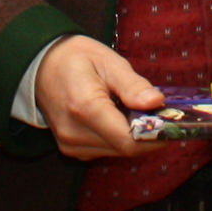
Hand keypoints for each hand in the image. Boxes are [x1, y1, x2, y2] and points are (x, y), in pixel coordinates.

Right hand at [35, 36, 161, 159]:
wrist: (39, 66)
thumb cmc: (75, 58)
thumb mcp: (107, 60)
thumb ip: (132, 85)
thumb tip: (156, 103)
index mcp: (85, 107)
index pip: (128, 140)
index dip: (155, 136)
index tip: (172, 123)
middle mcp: (75, 132)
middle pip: (125, 148)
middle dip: (147, 134)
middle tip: (159, 113)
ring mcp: (71, 144)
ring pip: (117, 152)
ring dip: (133, 136)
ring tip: (134, 110)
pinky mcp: (72, 150)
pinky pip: (106, 150)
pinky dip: (118, 138)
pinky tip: (117, 117)